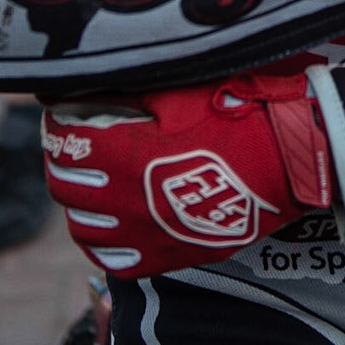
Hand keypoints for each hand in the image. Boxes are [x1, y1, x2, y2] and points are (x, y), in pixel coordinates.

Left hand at [41, 64, 331, 277]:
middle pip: (63, 185)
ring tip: (89, 184)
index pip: (64, 140)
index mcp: (122, 153)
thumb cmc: (236, 116)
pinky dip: (101, 242)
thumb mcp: (178, 92)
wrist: (287, 159)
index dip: (58, 122)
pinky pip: (113, 260)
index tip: (63, 110)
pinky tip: (108, 224)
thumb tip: (82, 84)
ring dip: (78, 202)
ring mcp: (144, 233)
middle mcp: (124, 199)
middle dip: (62, 160)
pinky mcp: (166, 256)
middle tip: (73, 144)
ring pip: (81, 227)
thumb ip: (124, 91)